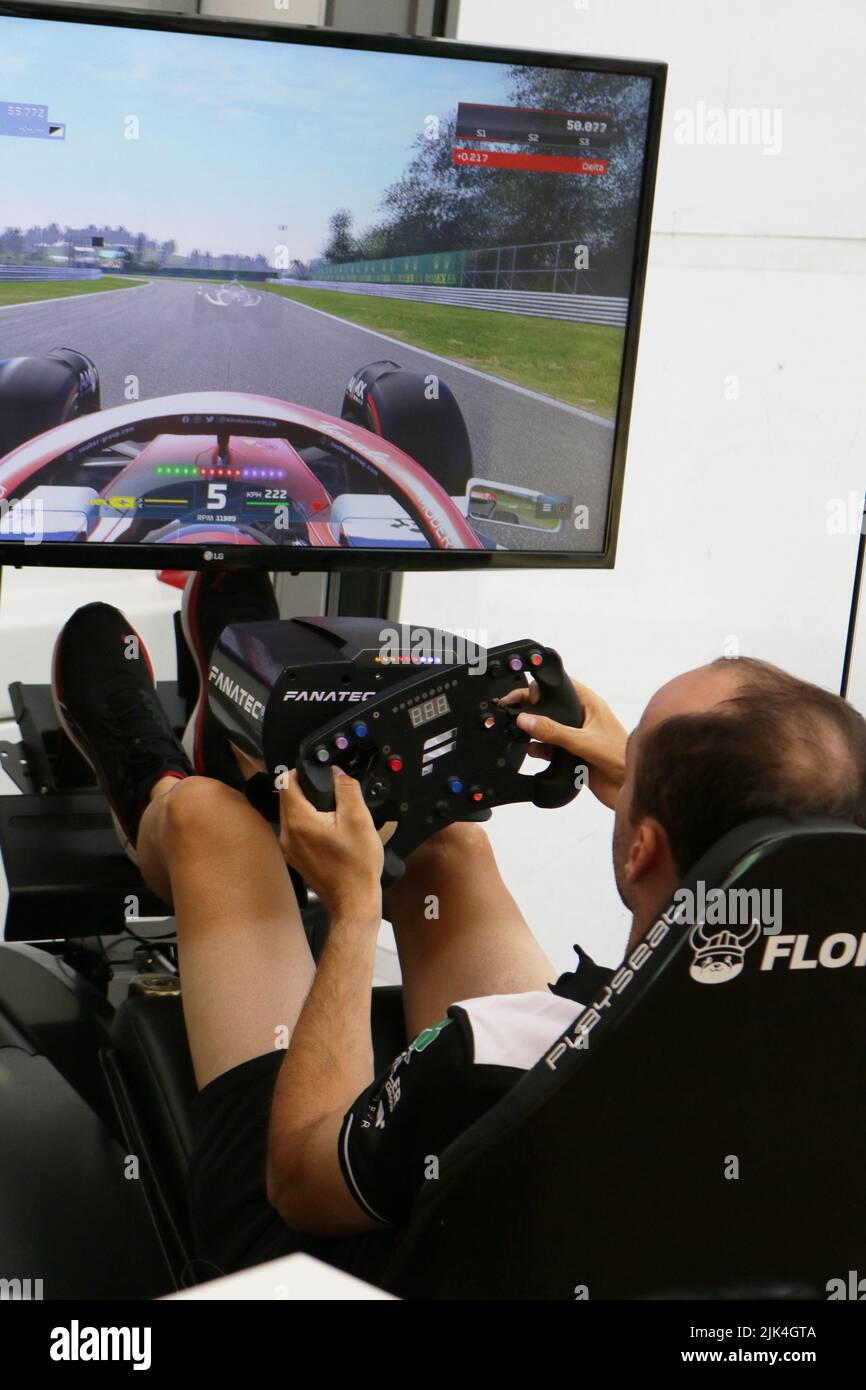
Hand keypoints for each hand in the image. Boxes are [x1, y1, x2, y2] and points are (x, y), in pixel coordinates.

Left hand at [277, 767, 383, 920]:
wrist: (354, 900)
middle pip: (286, 798)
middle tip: (328, 792)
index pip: (286, 783)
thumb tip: (337, 772)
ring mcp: (289, 849)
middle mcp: (288, 835)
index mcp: (299, 822)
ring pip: (290, 814)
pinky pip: (295, 831)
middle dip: (305, 789)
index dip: (300, 772)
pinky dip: (307, 823)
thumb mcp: (359, 818)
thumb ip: (347, 788)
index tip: (316, 773)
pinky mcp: (295, 857)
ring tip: (330, 812)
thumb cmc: (357, 866)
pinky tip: (328, 830)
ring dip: (306, 807)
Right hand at [499, 677, 627, 809]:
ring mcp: (576, 737)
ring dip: (533, 731)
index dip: (542, 687)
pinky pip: (549, 748)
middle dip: (531, 709)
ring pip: (547, 728)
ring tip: (516, 732)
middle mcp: (581, 718)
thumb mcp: (584, 742)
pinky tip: (531, 751)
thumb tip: (526, 720)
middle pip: (550, 707)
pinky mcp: (571, 755)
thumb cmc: (622, 759)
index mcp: (589, 704)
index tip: (526, 697)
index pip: (561, 686)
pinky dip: (537, 749)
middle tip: (511, 710)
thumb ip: (554, 731)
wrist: (631, 789)